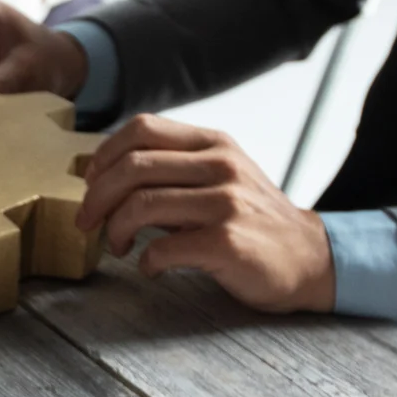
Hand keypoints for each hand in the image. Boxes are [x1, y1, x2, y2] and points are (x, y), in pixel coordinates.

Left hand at [83, 117, 333, 311]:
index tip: (91, 184)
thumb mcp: (221, 177)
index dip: (104, 156)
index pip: (142, 129)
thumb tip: (108, 175)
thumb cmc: (253, 220)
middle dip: (96, 197)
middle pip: (133, 167)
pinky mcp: (227, 241)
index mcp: (214, 143)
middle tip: (87, 222)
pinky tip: (151, 267)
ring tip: (117, 246)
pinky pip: (163, 248)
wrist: (309, 258)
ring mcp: (226, 202)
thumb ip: (174, 170)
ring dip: (115, 230)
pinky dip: (146, 261)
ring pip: (142, 204)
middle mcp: (221, 165)